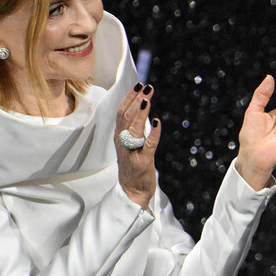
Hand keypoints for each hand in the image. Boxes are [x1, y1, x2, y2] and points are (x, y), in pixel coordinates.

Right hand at [115, 82, 161, 208]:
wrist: (132, 191)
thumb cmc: (133, 165)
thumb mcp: (130, 144)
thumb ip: (135, 128)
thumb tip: (144, 109)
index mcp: (119, 137)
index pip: (121, 113)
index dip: (129, 98)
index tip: (138, 85)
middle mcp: (122, 142)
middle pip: (126, 117)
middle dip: (135, 100)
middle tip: (146, 87)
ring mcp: (131, 151)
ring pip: (134, 128)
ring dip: (141, 112)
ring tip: (147, 99)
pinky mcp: (143, 161)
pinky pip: (148, 144)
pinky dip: (153, 132)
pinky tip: (157, 121)